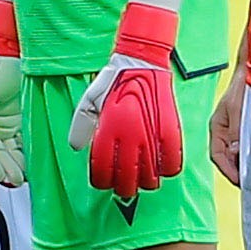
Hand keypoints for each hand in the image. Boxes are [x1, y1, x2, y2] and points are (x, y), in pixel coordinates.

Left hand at [71, 0, 185, 196]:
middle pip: (127, 180)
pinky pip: (172, 162)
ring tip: (144, 180)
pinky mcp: (170, 130)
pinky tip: (164, 169)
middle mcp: (129, 137)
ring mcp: (151, 135)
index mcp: (107, 131)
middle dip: (124, 189)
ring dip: (146, 183)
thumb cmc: (115, 80)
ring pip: (150, 177)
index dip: (102, 182)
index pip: (103, 171)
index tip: (104, 182)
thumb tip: (77, 148)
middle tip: (124, 187)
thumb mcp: (89, 101)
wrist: (141, 60)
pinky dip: (169, 170)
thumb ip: (81, 126)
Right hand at [208, 72, 244, 187]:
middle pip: (226, 158)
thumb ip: (236, 132)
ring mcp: (233, 129)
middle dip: (237, 170)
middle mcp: (223, 131)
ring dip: (244, 163)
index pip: (217, 156)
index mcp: (217, 127)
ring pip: (236, 153)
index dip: (227, 171)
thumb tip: (235, 152)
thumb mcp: (238, 109)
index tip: (240, 181)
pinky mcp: (244, 127)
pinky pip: (244, 145)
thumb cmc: (243, 85)